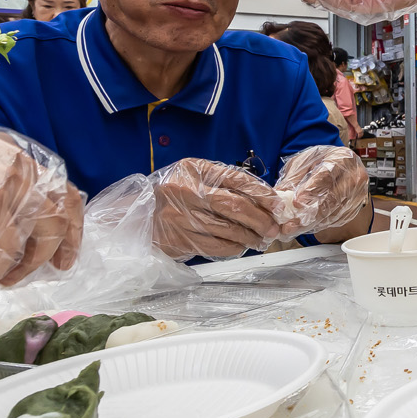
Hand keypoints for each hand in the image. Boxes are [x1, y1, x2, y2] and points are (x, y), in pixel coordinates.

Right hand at [0, 96, 83, 296]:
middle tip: (54, 272)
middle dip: (60, 244)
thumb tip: (15, 214)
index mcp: (7, 148)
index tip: (66, 247)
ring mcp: (2, 184)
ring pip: (36, 237)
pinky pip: (1, 256)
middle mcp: (13, 160)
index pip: (58, 182)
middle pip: (60, 208)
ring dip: (19, 267)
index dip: (68, 218)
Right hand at [148, 158, 280, 258]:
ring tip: (261, 239)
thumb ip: (224, 181)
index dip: (262, 193)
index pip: (236, 179)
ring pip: (227, 230)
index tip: (277, 205)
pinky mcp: (179, 239)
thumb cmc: (174, 192)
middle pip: (234, 206)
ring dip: (250, 237)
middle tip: (273, 228)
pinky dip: (233, 248)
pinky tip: (241, 246)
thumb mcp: (195, 175)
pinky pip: (215, 247)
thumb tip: (263, 199)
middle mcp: (186, 191)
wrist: (139, 213)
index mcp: (194, 169)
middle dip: (260, 219)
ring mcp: (181, 217)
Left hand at [272, 144, 368, 235]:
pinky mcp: (354, 208)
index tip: (296, 203)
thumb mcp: (303, 162)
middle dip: (309, 213)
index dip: (310, 190)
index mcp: (342, 158)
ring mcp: (357, 194)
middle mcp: (354, 176)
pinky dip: (319, 225)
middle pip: (332, 198)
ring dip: (312, 223)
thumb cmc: (320, 163)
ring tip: (293, 228)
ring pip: (334, 213)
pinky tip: (305, 226)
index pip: (326, 175)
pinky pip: (336, 220)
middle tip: (290, 224)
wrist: (338, 168)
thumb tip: (279, 193)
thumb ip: (293, 177)